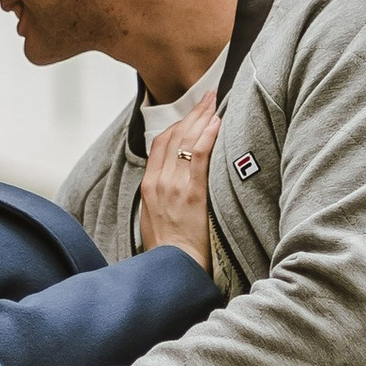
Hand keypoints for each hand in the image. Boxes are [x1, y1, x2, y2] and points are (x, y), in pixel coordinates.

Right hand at [140, 91, 222, 266]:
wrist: (173, 268)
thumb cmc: (169, 247)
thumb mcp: (154, 216)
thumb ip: (162, 193)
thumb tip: (176, 178)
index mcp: (148, 185)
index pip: (160, 143)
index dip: (177, 123)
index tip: (191, 112)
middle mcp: (158, 182)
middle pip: (174, 136)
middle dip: (192, 114)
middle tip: (207, 97)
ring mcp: (174, 187)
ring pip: (186, 142)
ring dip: (202, 119)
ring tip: (215, 104)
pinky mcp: (191, 195)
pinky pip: (199, 158)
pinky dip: (208, 137)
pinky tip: (217, 124)